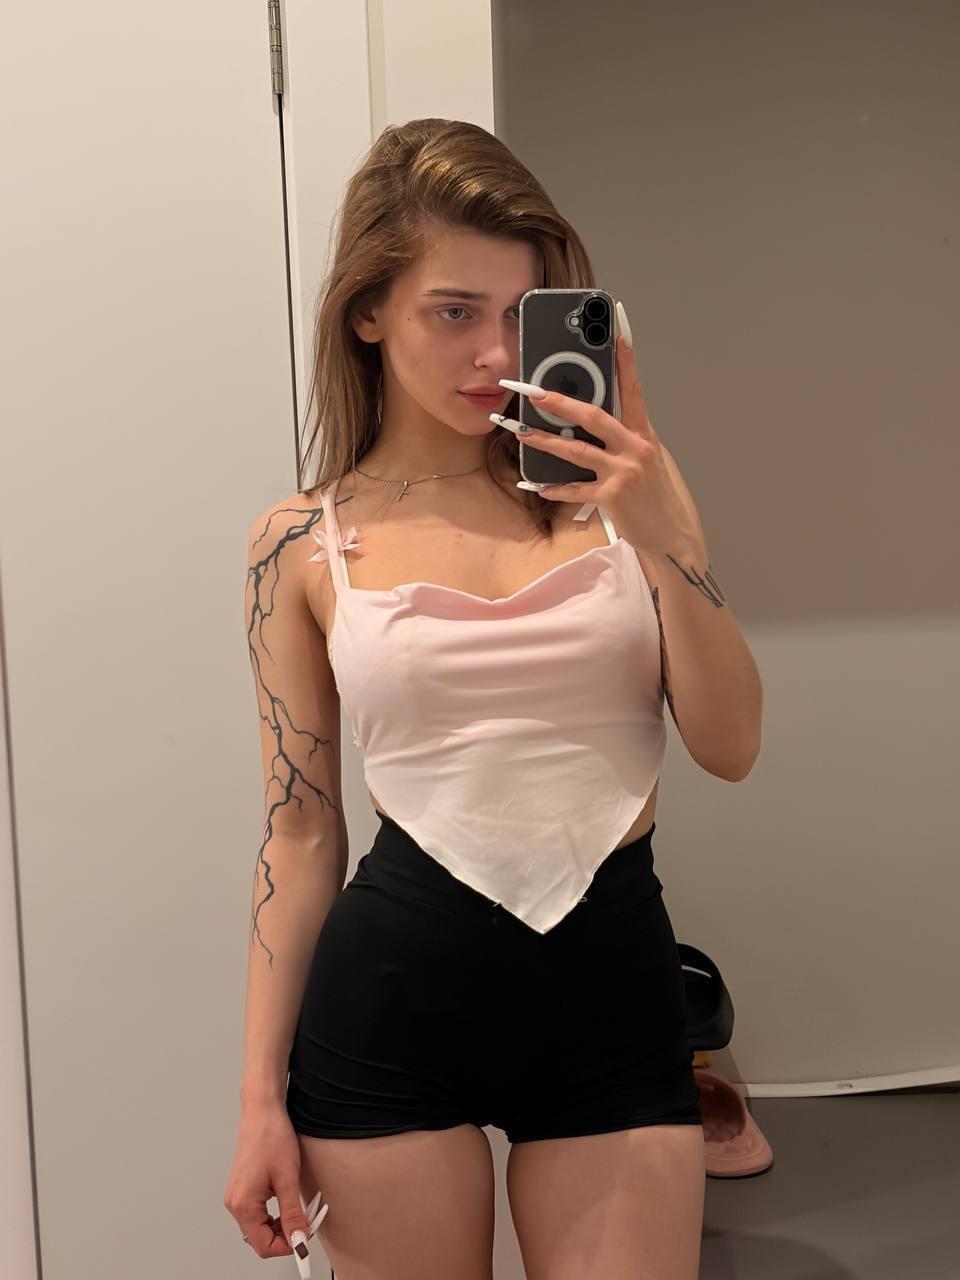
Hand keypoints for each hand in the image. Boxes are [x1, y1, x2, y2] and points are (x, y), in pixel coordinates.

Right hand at [223, 1101, 328, 1272]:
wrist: (262, 1111)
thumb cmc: (271, 1136)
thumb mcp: (287, 1178)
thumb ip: (292, 1213)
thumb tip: (298, 1239)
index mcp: (243, 1204)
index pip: (264, 1245)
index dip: (287, 1246)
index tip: (305, 1239)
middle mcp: (235, 1203)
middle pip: (260, 1239)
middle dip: (285, 1234)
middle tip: (306, 1221)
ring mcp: (237, 1196)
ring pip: (260, 1227)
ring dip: (281, 1224)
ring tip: (299, 1208)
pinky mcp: (243, 1189)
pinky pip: (258, 1213)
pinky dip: (274, 1214)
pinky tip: (287, 1200)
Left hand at [497, 332, 701, 557]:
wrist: (673, 536)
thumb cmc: (660, 497)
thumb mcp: (652, 461)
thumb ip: (629, 442)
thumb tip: (601, 427)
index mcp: (644, 435)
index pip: (634, 392)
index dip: (626, 364)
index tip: (617, 337)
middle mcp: (634, 448)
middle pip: (592, 416)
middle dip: (559, 402)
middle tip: (533, 391)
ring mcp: (623, 472)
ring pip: (575, 450)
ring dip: (543, 440)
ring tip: (520, 432)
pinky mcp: (611, 497)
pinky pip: (575, 490)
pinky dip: (554, 489)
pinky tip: (537, 486)